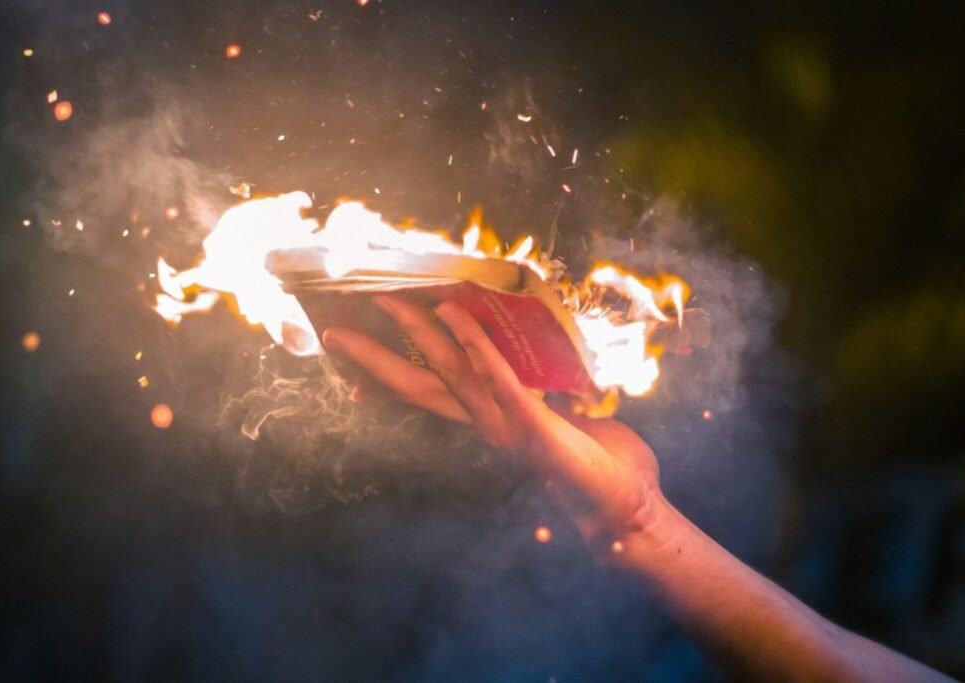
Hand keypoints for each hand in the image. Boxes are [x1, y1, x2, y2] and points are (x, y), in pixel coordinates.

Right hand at [321, 296, 671, 553]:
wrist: (627, 506)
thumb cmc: (598, 461)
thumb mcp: (563, 413)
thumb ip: (544, 387)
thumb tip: (537, 352)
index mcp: (489, 420)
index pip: (428, 391)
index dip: (389, 370)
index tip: (355, 347)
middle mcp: (487, 424)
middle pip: (419, 384)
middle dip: (376, 357)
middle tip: (337, 327)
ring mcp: (506, 425)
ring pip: (452, 373)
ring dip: (421, 333)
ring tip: (394, 301)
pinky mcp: (533, 424)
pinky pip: (500, 380)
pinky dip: (476, 346)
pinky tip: (455, 315)